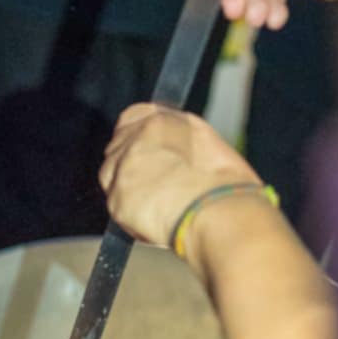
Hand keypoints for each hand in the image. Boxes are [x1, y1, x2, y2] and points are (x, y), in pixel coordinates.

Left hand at [99, 103, 261, 250]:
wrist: (218, 213)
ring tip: (158, 206)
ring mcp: (124, 169)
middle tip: (154, 186)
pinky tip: (155, 222)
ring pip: (111, 176)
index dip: (135, 135)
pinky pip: (117, 208)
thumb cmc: (227, 187)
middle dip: (130, 165)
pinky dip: (131, 216)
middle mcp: (139, 139)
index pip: (132, 117)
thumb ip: (181, 144)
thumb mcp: (209, 147)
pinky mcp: (116, 199)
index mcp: (164, 122)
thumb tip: (176, 156)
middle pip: (118, 147)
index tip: (143, 150)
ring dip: (128, 189)